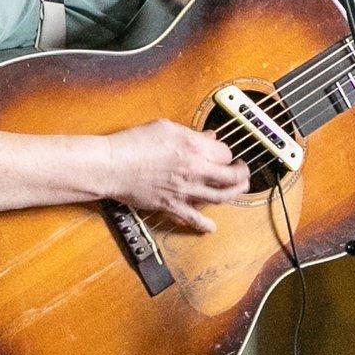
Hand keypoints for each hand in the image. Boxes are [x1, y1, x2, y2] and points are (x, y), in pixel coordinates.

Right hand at [103, 119, 257, 233]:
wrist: (111, 165)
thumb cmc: (132, 144)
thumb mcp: (165, 128)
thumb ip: (190, 134)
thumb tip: (207, 137)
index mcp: (193, 147)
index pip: (224, 152)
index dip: (225, 153)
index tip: (222, 153)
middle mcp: (194, 169)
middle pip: (231, 176)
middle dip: (242, 174)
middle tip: (243, 172)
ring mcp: (185, 190)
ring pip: (220, 197)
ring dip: (233, 195)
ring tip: (237, 191)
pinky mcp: (172, 205)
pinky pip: (193, 218)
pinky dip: (205, 224)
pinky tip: (211, 227)